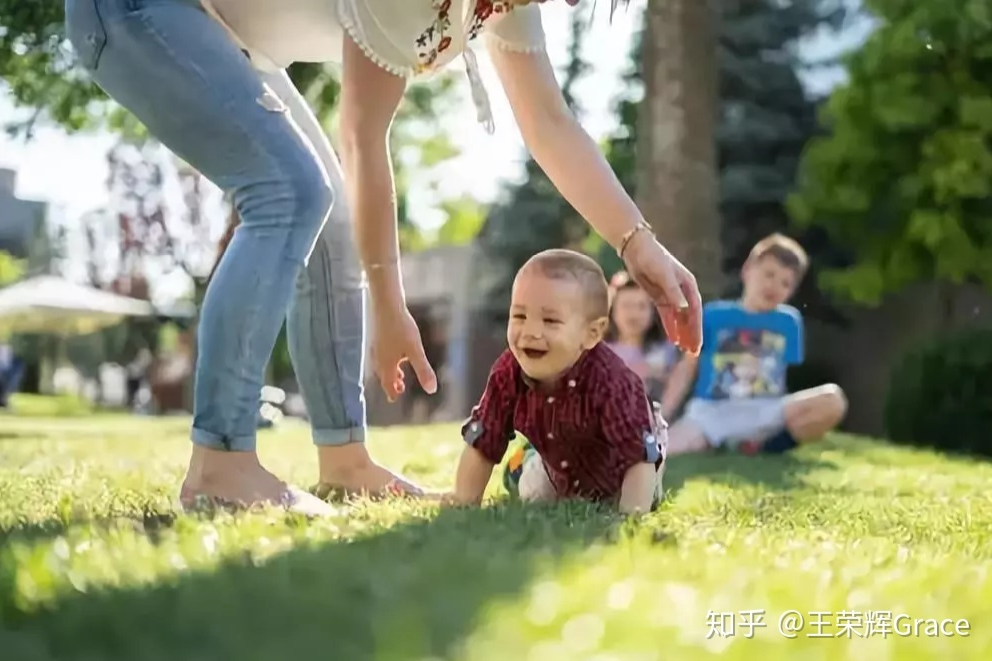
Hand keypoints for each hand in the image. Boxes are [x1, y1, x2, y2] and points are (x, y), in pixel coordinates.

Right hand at [370, 303, 437, 401]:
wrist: (386, 304)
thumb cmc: (401, 328)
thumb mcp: (416, 350)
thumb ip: (423, 370)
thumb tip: (431, 390)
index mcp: (387, 364)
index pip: (388, 383)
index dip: (392, 392)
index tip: (395, 398)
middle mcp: (379, 357)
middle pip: (384, 375)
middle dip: (391, 383)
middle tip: (399, 389)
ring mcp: (377, 346)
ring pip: (383, 364)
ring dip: (391, 372)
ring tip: (400, 373)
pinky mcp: (379, 336)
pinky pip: (383, 354)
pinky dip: (389, 360)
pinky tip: (397, 352)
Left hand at [622, 232, 702, 355]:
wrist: (636, 248)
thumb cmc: (653, 257)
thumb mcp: (663, 274)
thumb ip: (673, 292)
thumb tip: (684, 309)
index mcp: (688, 285)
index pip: (695, 311)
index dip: (696, 328)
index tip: (697, 344)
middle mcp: (682, 291)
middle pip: (689, 317)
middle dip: (692, 334)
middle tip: (693, 353)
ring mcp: (671, 295)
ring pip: (679, 318)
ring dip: (682, 333)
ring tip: (684, 350)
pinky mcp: (659, 297)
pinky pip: (667, 315)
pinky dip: (670, 327)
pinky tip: (673, 339)